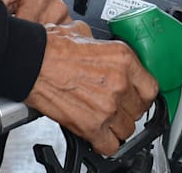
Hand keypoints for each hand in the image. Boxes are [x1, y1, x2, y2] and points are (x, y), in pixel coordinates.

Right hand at [24, 22, 160, 155]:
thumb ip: (105, 50)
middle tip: (114, 106)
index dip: (141, 95)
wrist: (31, 62)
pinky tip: (98, 134)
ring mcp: (108, 107)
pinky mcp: (92, 126)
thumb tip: (106, 56)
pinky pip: (110, 146)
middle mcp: (120, 83)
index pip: (151, 88)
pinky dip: (104, 143)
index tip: (135, 97)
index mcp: (123, 59)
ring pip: (128, 130)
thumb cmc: (52, 47)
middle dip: (127, 110)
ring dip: (116, 127)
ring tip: (104, 120)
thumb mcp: (88, 35)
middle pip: (139, 110)